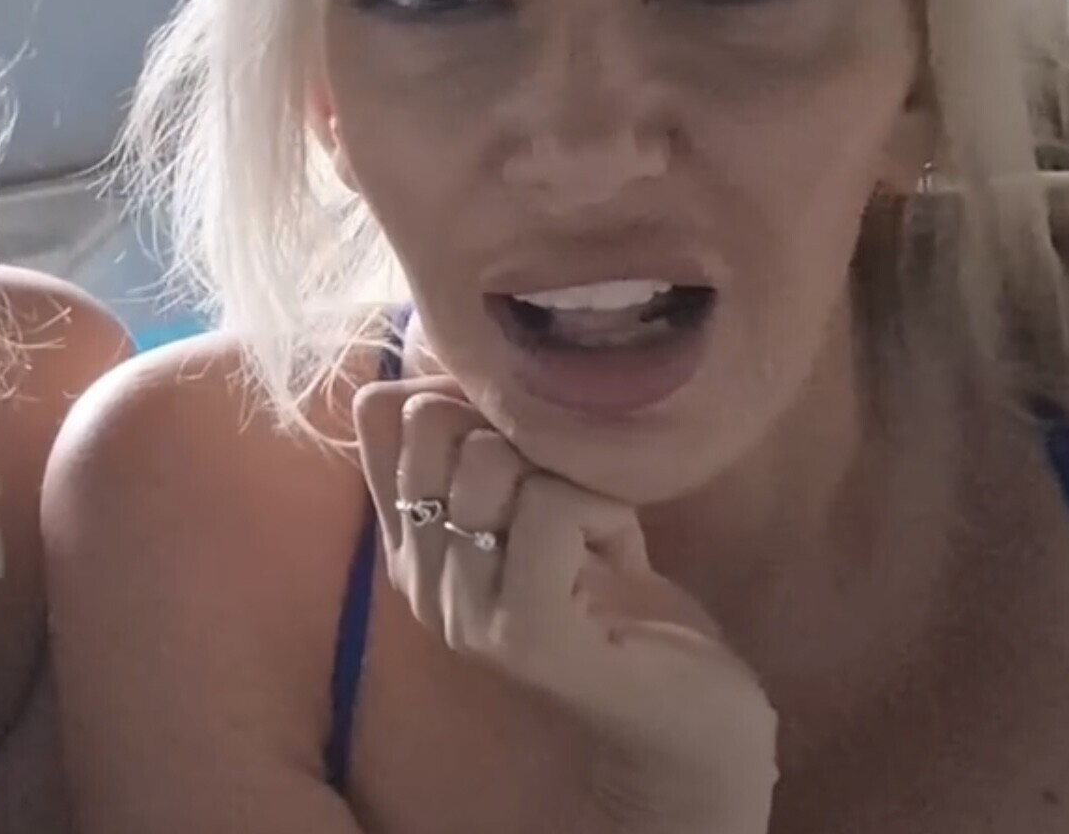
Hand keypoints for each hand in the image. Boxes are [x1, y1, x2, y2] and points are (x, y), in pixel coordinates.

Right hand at [355, 381, 777, 829]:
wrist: (685, 714)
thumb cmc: (620, 598)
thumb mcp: (542, 505)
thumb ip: (490, 448)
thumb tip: (453, 353)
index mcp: (410, 544)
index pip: (383, 416)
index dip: (463, 391)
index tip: (525, 437)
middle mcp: (416, 580)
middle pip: (431, 422)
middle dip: (518, 429)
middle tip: (567, 487)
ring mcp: (463, 613)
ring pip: (487, 460)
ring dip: (568, 471)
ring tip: (595, 526)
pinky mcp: (525, 632)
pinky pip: (547, 506)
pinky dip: (602, 504)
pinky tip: (620, 546)